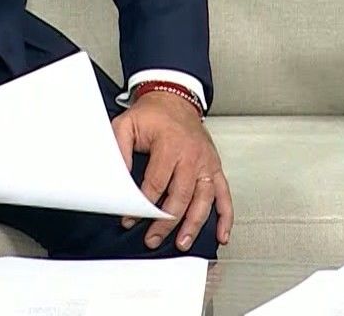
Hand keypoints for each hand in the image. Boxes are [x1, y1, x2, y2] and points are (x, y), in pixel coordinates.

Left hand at [112, 91, 232, 250]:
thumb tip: (118, 180)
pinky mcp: (214, 167)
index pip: (156, 183)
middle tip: (153, 239)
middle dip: (166, 222)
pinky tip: (222, 233)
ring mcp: (206, 162)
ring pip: (204, 199)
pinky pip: (224, 194)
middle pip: (181, 196)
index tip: (131, 219)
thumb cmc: (152, 115)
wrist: (174, 100)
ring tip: (183, 242)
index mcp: (170, 144)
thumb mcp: (126, 125)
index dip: (142, 206)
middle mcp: (192, 155)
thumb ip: (119, 151)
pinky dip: (225, 216)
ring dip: (194, 224)